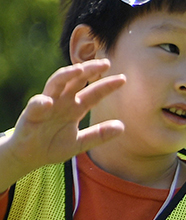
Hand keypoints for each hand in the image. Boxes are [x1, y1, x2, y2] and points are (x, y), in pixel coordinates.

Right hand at [0, 61, 125, 182]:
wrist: (29, 157)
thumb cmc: (53, 146)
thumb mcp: (80, 143)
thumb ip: (99, 135)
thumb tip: (122, 127)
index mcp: (75, 108)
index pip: (94, 93)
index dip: (107, 86)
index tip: (123, 79)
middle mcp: (62, 102)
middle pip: (76, 80)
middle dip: (89, 70)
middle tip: (105, 63)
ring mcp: (46, 106)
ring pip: (55, 83)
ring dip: (66, 75)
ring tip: (79, 69)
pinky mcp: (30, 115)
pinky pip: (35, 105)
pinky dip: (40, 102)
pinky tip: (48, 101)